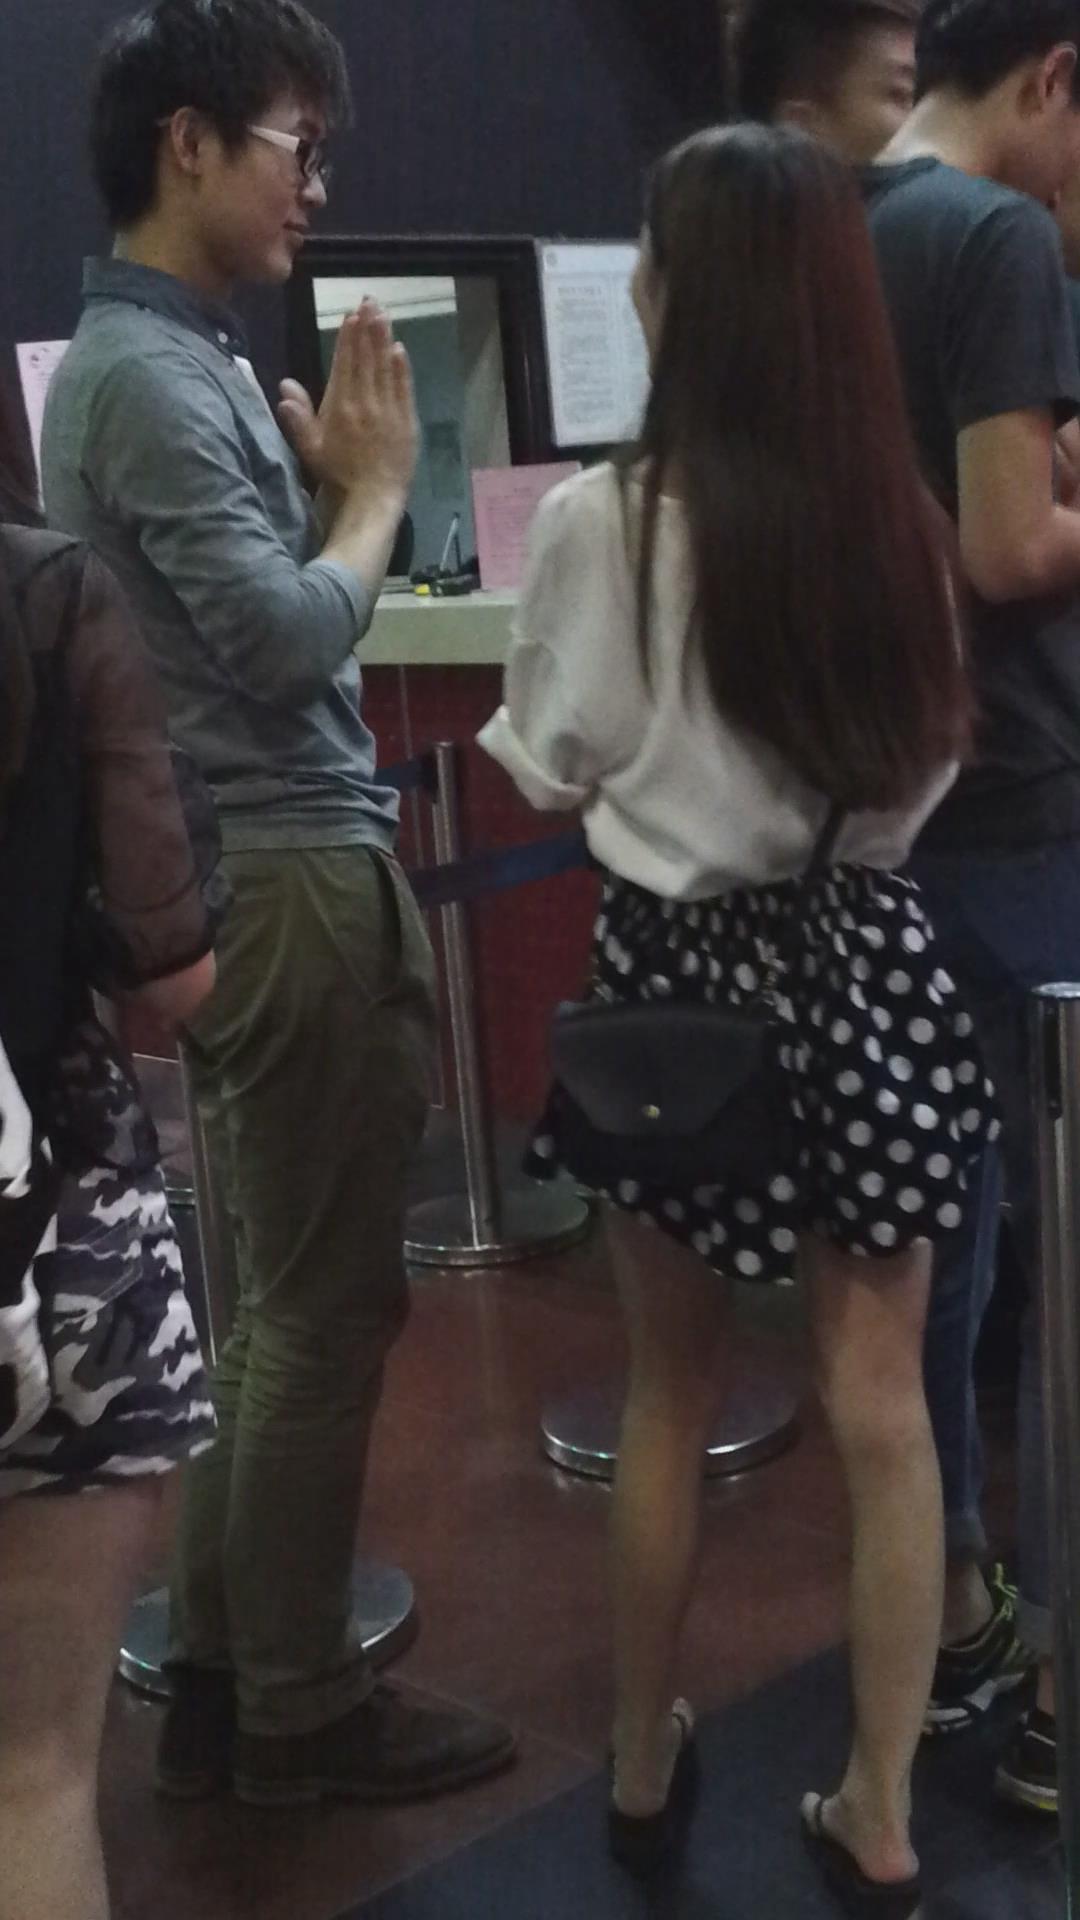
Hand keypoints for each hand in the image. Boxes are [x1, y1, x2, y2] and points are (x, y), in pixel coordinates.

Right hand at [278, 301, 417, 502]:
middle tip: (370, 301)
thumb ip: (298, 417)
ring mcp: (388, 409)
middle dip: (368, 327)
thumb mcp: (310, 448)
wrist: (373, 496)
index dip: (348, 337)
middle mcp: (365, 401)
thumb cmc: (337, 473)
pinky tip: (399, 350)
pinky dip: (402, 367)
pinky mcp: (407, 420)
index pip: (345, 362)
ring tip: (383, 314)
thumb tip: (285, 386)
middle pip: (367, 357)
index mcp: (340, 405)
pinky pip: (404, 387)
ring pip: (386, 367)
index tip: (350, 315)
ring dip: (384, 338)